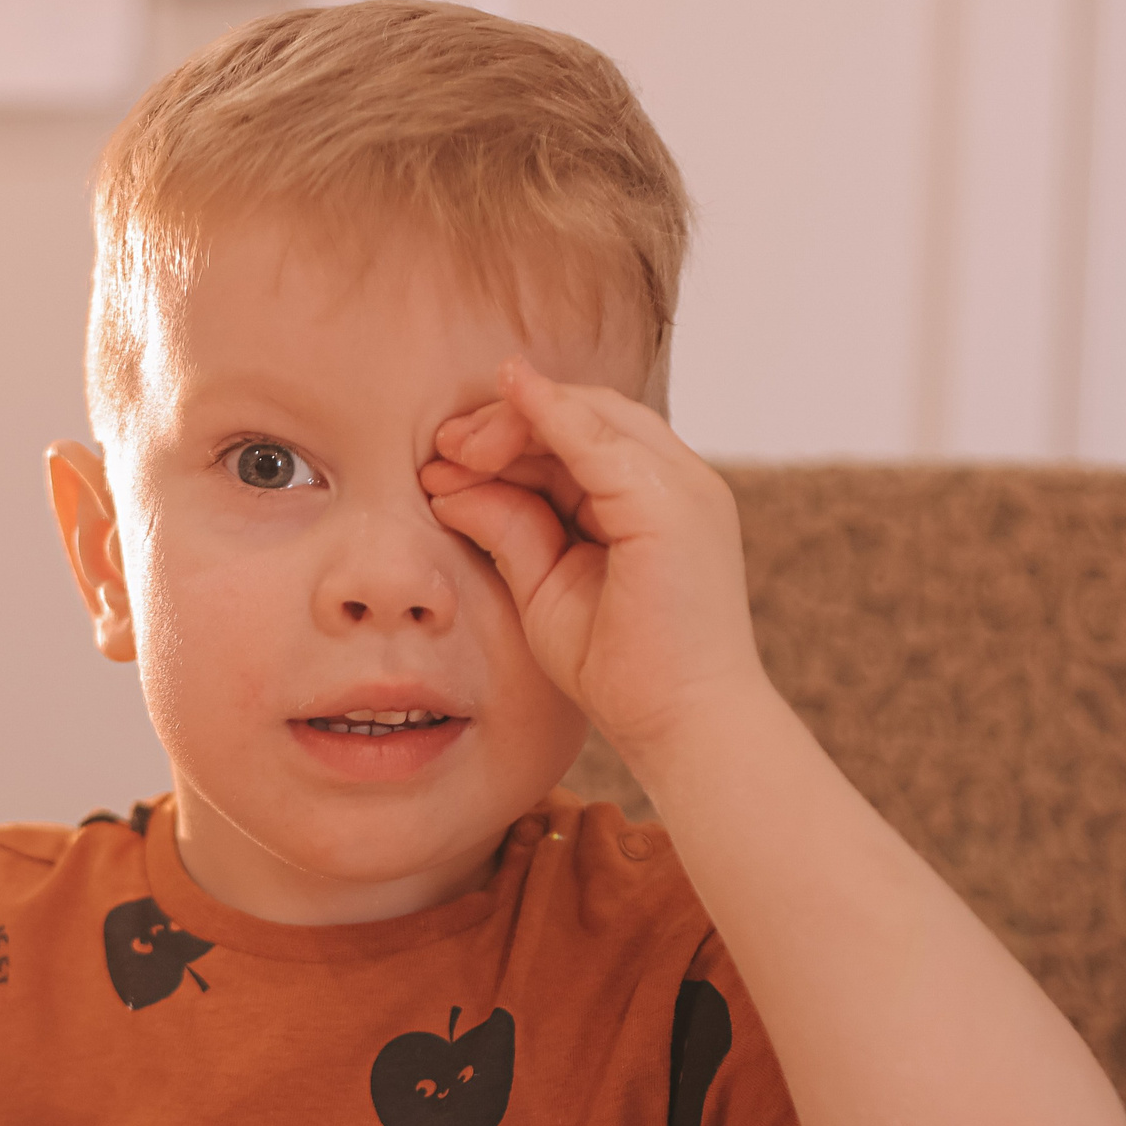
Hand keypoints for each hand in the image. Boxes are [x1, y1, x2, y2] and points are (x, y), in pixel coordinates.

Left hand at [420, 357, 767, 753]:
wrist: (679, 726)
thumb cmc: (621, 672)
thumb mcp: (545, 586)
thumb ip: (510, 529)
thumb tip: (449, 485)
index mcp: (652, 504)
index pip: (579, 443)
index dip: (512, 438)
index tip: (446, 460)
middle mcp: (677, 485)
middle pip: (585, 418)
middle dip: (507, 423)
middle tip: (443, 448)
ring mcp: (682, 488)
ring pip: (593, 416)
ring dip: (516, 421)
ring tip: (454, 447)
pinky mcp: (671, 502)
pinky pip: (602, 437)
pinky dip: (551, 412)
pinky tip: (507, 399)